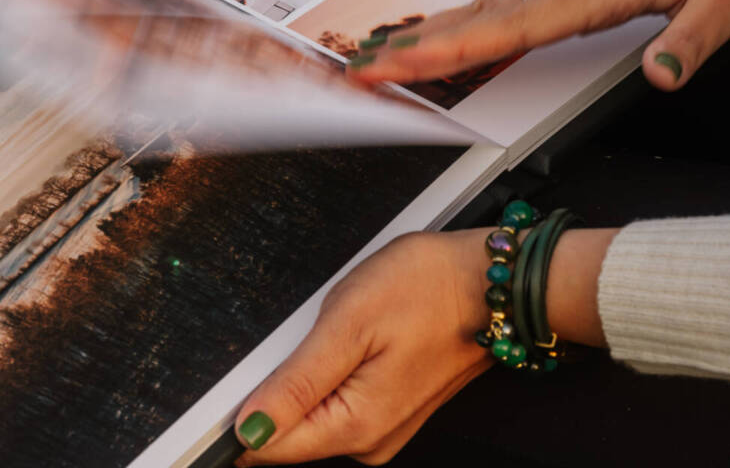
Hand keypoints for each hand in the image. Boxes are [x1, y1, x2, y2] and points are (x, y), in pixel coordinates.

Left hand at [232, 231, 488, 464]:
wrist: (488, 282)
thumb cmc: (426, 289)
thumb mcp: (347, 325)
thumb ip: (295, 384)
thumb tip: (250, 427)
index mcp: (355, 426)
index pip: (269, 446)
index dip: (241, 414)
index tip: (243, 376)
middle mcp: (369, 441)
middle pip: (287, 431)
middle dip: (278, 385)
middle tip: (312, 333)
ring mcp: (382, 427)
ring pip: (311, 413)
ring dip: (306, 375)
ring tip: (342, 331)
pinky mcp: (389, 409)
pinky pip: (336, 400)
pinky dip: (329, 371)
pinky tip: (353, 338)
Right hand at [352, 0, 729, 90]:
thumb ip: (694, 39)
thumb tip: (661, 80)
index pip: (515, 28)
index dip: (452, 51)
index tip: (402, 65)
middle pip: (482, 15)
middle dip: (418, 45)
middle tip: (364, 68)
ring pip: (488, 3)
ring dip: (433, 29)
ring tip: (385, 52)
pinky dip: (468, 14)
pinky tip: (446, 26)